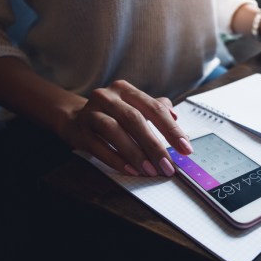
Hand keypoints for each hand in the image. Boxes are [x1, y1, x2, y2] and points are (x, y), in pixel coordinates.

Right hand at [61, 80, 191, 176]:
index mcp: (126, 90)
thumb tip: (178, 121)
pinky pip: (98, 146)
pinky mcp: (79, 130)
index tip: (186, 148)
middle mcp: (108, 97)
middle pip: (135, 119)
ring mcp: (90, 112)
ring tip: (150, 170)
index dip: (172, 129)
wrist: (74, 118)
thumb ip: (158, 110)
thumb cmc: (114, 114)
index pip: (154, 108)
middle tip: (168, 165)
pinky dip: (116, 159)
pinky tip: (131, 170)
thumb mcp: (135, 106)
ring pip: (114, 131)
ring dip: (135, 153)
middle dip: (154, 145)